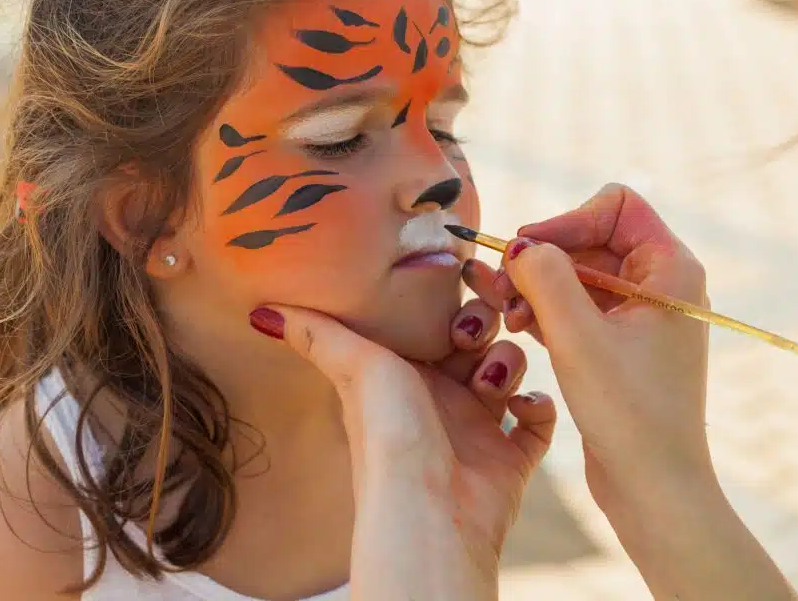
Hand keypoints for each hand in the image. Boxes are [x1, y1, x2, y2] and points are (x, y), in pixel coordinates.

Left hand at [247, 305, 555, 600]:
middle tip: (472, 338)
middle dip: (484, 327)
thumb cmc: (388, 439)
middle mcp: (441, 395)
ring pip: (509, 369)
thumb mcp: (354, 368)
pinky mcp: (511, 455)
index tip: (461, 285)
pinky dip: (539, 405)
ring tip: (493, 381)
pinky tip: (521, 404)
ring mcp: (479, 425)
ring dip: (509, 362)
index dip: (452, 301)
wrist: (430, 512)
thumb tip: (258, 310)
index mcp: (405, 374)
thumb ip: (315, 333)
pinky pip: (538, 417)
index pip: (436, 320)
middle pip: (478, 338)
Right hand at [464, 184, 796, 599]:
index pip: (616, 205)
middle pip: (591, 237)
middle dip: (545, 258)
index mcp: (671, 270)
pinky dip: (548, 309)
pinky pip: (579, 304)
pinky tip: (521, 329)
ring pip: (579, 272)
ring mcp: (642, 315)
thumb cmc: (628, 414)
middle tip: (503, 288)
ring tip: (509, 315)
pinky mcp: (621, 343)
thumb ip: (546, 277)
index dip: (567, 220)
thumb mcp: (579, 337)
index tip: (530, 254)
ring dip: (539, 286)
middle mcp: (662, 284)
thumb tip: (520, 244)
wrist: (654, 488)